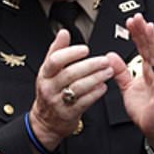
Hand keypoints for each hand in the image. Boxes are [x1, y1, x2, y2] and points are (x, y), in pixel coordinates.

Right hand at [30, 28, 114, 149]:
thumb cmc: (51, 91)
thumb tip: (63, 33)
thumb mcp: (49, 70)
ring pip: (79, 87)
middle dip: (90, 66)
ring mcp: (58, 101)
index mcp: (45, 74)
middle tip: (105, 61)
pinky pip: (84, 102)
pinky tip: (103, 87)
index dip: (71, 53)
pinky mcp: (68, 113)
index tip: (85, 49)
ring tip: (108, 72)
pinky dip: (95, 94)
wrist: (46, 121)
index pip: (55, 60)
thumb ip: (57, 51)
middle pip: (70, 73)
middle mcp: (50, 87)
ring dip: (96, 78)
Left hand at [113, 14, 153, 151]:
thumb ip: (120, 72)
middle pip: (151, 47)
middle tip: (137, 17)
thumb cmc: (145, 110)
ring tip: (149, 27)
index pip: (142, 47)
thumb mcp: (127, 88)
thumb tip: (110, 56)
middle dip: (144, 32)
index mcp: (148, 70)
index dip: (137, 34)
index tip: (130, 21)